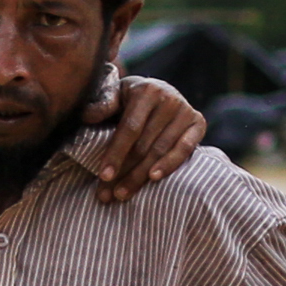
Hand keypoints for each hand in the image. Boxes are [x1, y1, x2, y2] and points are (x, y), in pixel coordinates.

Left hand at [82, 74, 205, 201]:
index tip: (103, 176)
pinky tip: (154, 178)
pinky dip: (170, 165)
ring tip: (123, 194)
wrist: (160, 91)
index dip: (116, 153)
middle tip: (109, 194)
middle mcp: (169, 98)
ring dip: (141, 176)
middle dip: (125, 171)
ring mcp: (186, 111)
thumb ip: (104, 105)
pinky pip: (185, 149)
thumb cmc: (131, 98)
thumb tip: (86, 116)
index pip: (130, 128)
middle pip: (144, 144)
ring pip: (160, 151)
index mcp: (146, 90)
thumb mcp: (115, 95)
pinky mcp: (199, 123)